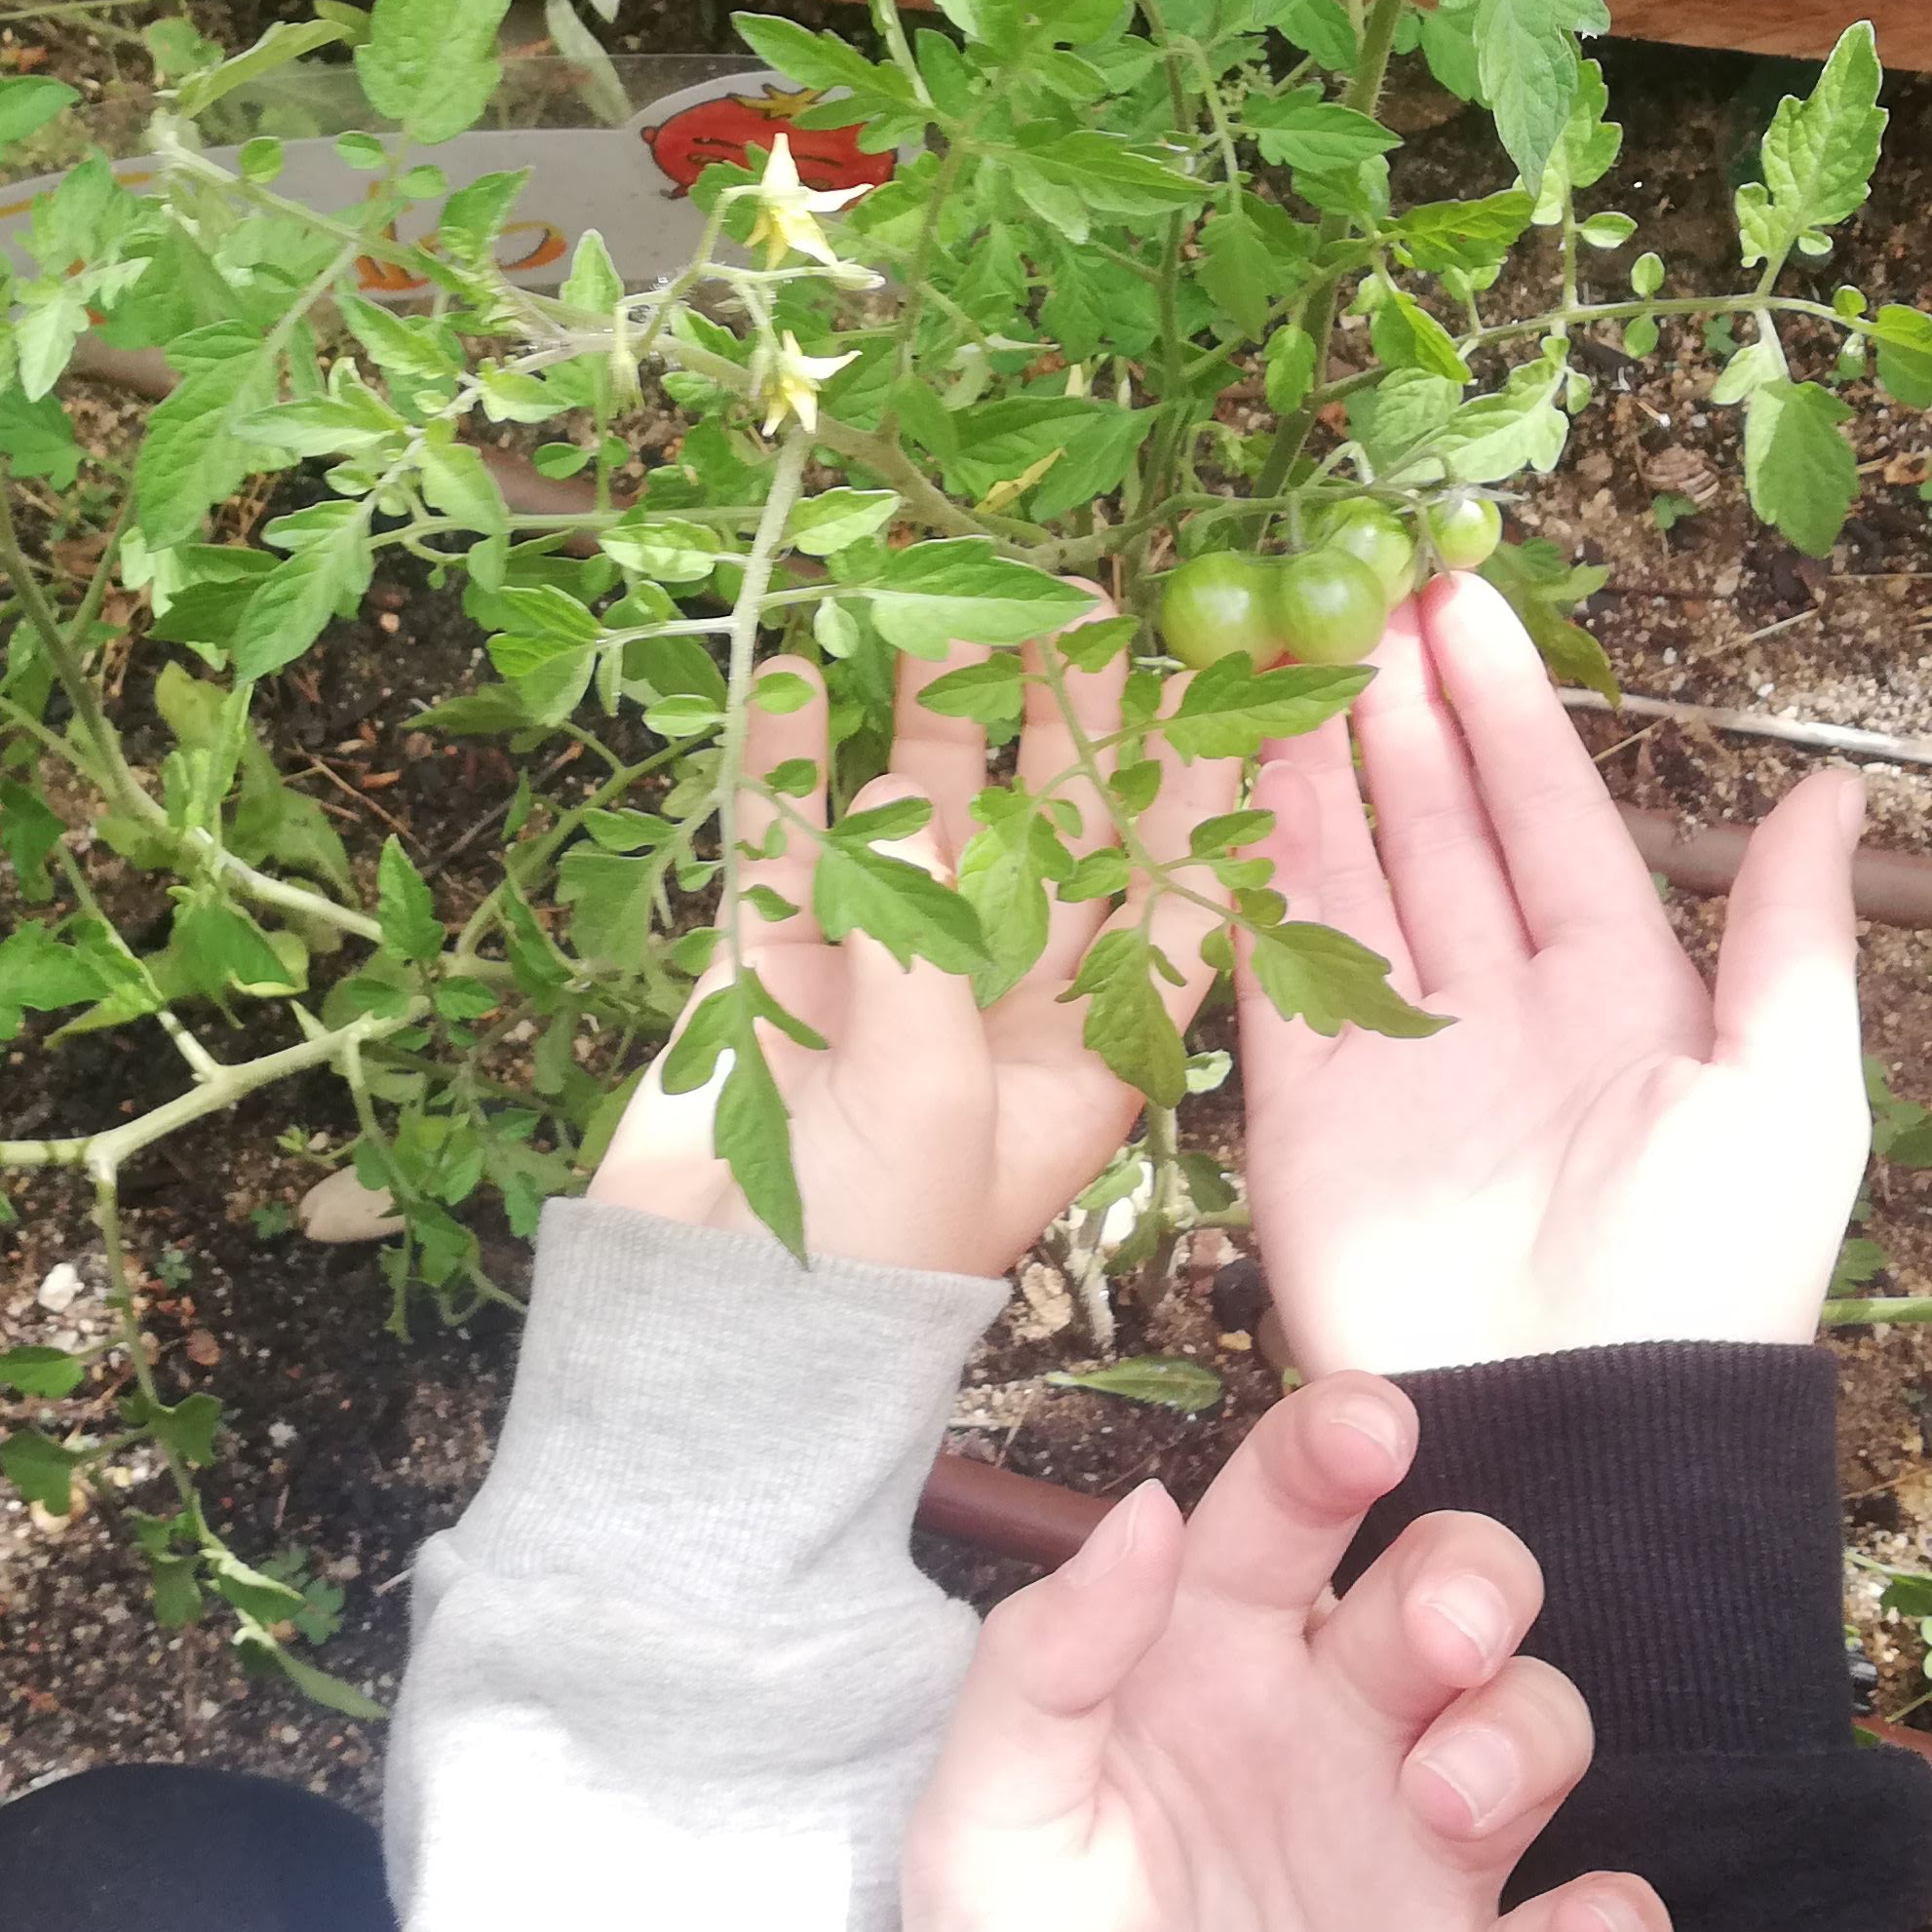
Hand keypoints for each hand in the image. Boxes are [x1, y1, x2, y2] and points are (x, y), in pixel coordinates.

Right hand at [587, 629, 1234, 1278]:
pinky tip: (796, 673)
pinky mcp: (778, 965)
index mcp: (1086, 1055)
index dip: (1200, 799)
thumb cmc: (870, 1245)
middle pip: (1049, 833)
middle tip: (1074, 603)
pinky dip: (791, 761)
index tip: (1221, 688)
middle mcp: (999, 1001)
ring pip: (921, 815)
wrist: (711, 1331)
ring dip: (930, 715)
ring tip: (938, 600)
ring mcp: (884, 974)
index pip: (1170, 904)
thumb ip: (928, 944)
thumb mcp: (937, 1104)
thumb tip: (906, 806)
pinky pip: (793, 840)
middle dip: (1065, 722)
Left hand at [853, 1374, 1673, 1931]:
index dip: (1336, 1447)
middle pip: (1455, 1588)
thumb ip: (1043, 1667)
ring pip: (1541, 1726)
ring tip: (1447, 1807)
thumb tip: (1137, 1505)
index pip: (1288, 1515)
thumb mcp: (979, 1835)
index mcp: (1209, 1669)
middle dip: (1473, 1579)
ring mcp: (1424, 1868)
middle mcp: (1336, 1738)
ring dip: (1526, 1736)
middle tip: (1437, 1639)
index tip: (1370, 1425)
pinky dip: (1619, 1922)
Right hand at [1236, 573, 1868, 1374]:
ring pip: (1347, 878)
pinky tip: (1220, 781)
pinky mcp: (1304, 1119)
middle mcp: (1503, 1012)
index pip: (1552, 814)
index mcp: (1622, 997)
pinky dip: (1244, 874)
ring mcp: (1397, 1061)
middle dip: (1400, 713)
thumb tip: (1835, 794)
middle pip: (1438, 828)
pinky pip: (1268, 970)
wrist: (1584, 1437)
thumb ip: (1792, 935)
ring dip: (1317, 768)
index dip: (1508, 708)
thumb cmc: (1707, 1276)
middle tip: (1356, 590)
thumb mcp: (1791, 1090)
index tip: (1463, 601)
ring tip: (1282, 651)